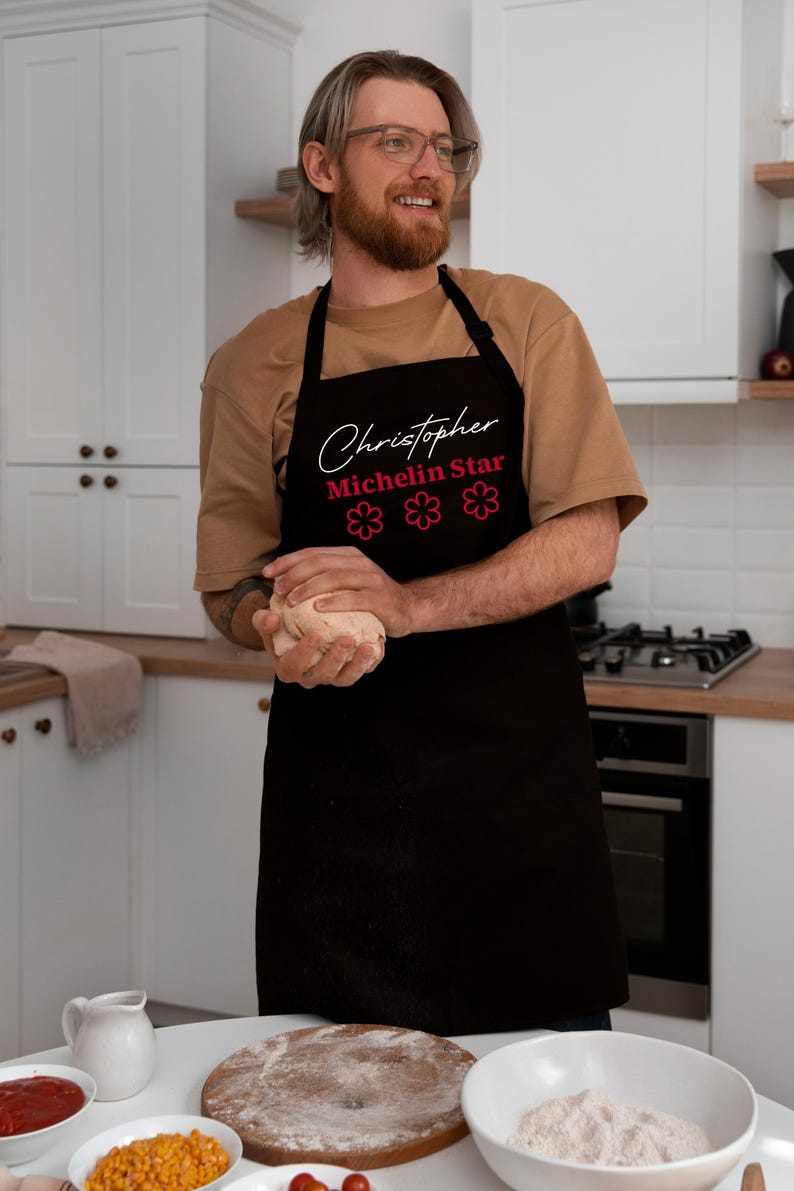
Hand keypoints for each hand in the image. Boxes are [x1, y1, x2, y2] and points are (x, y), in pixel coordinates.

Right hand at [251, 606, 380, 688]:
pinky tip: (378, 645)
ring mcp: (331, 677)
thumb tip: (270, 617)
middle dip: (336, 658)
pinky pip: (361, 671)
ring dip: (358, 664)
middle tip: (346, 639)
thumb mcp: (268, 624)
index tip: (314, 634)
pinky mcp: (348, 672)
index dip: (304, 652)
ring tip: (368, 647)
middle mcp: (310, 676)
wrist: (300, 631)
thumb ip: (263, 621)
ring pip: (345, 678)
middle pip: (324, 674)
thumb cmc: (282, 627)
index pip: (293, 665)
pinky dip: (371, 661)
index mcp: (287, 668)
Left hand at [263, 546, 414, 637]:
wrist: (408, 608)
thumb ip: (324, 579)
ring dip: (308, 588)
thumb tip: (284, 583)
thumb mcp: (347, 583)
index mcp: (348, 555)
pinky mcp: (380, 597)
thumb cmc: (370, 599)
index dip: (287, 561)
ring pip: (333, 577)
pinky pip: (353, 598)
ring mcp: (371, 578)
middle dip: (293, 575)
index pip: (311, 552)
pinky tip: (316, 609)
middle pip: (319, 562)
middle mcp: (359, 562)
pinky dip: (333, 602)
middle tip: (277, 591)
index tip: (267, 573)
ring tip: (291, 601)